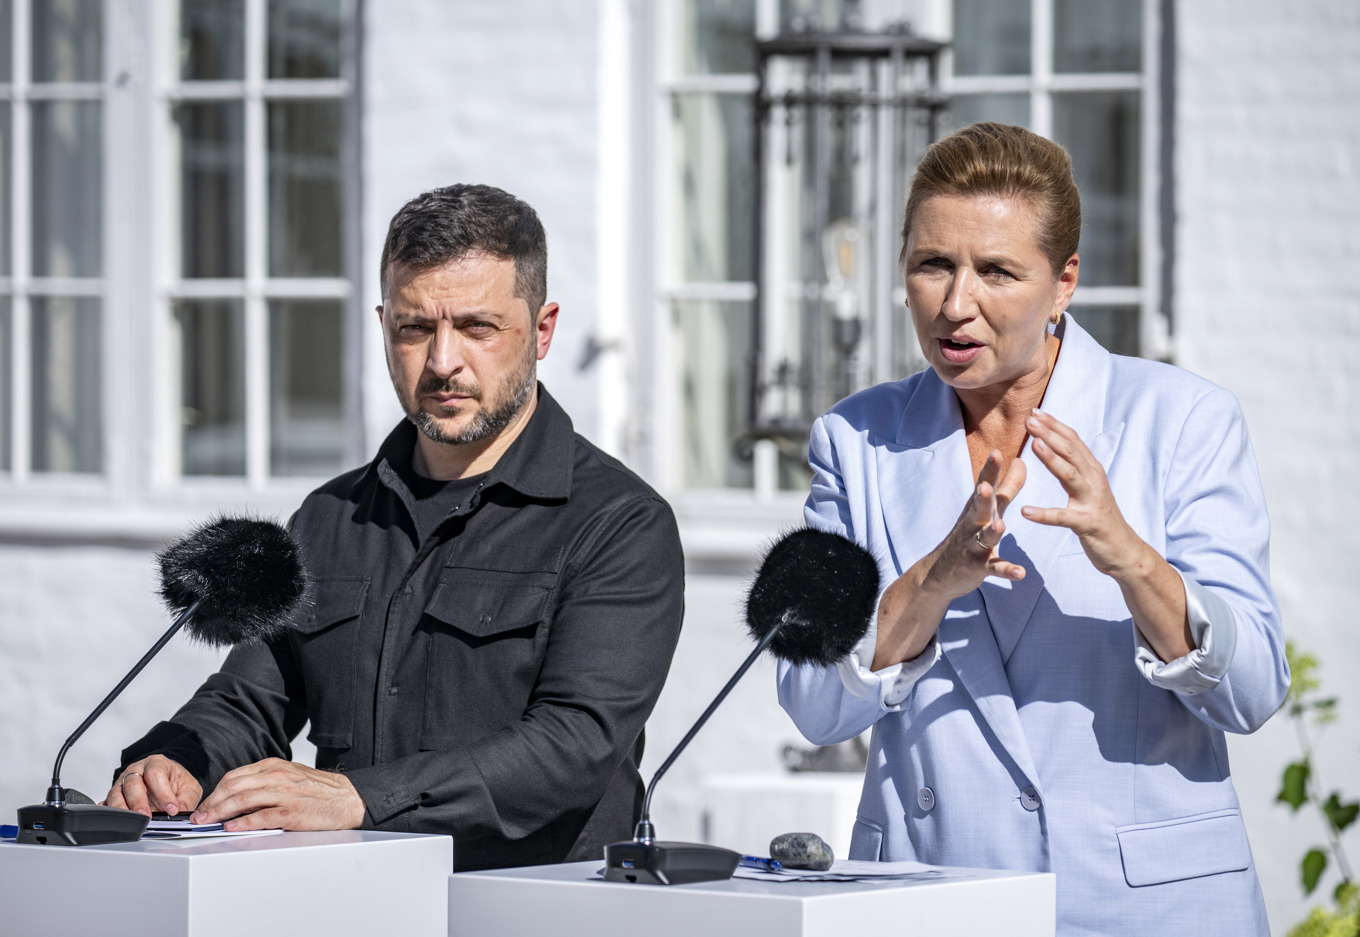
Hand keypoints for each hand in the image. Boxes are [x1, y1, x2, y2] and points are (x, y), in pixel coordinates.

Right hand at [102, 755, 202, 816]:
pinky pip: (106, 803)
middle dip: (139, 802)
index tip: (172, 809)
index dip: (163, 792)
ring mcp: (123, 783)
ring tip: (132, 822)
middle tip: (147, 817)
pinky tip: (113, 821)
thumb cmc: (176, 782)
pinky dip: (108, 812)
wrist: (169, 781)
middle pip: (133, 783)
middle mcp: (137, 771)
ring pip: (116, 793)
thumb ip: (186, 800)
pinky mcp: (115, 796)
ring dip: (123, 809)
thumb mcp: (189, 788)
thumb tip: (182, 812)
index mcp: (156, 763)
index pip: (156, 773)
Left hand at [191, 758, 365, 831]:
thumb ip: (265, 782)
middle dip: (212, 803)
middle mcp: (277, 776)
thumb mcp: (290, 776)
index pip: (235, 776)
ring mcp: (285, 794)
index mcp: (274, 766)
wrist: (347, 798)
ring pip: (243, 799)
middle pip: (234, 786)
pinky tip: (232, 826)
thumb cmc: (319, 791)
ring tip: (207, 822)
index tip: (205, 805)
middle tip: (199, 816)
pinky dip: (244, 822)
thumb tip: (237, 797)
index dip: (215, 792)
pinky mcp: (292, 812)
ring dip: (220, 812)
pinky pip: (262, 816)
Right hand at [871, 450, 1025, 669]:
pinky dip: (1007, 570)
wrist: (939, 572)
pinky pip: (993, 569)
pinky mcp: (977, 567)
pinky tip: (1020, 573)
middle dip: (983, 497)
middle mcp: (973, 524)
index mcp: (977, 508)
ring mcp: (973, 546)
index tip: (997, 452)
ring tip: (1000, 526)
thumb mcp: (988, 510)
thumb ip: (1007, 487)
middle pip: (979, 508)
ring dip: (992, 533)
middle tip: (986, 486)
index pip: (984, 485)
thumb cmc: (970, 534)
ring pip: (984, 538)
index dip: (990, 470)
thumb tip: (1022, 461)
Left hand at [1018, 409, 1142, 574]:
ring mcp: (1092, 502)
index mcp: (1092, 471)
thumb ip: (1074, 467)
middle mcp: (1094, 481)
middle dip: (1050, 433)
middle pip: (1071, 452)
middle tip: (1029, 419)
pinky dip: (1044, 514)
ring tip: (1033, 445)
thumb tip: (1056, 444)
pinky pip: (1063, 518)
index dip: (1055, 425)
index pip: (1073, 441)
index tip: (1034, 411)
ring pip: (1070, 476)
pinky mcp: (1087, 524)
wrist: (1125, 550)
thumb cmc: (1099, 516)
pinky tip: (1026, 511)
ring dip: (1051, 459)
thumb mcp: (1090, 487)